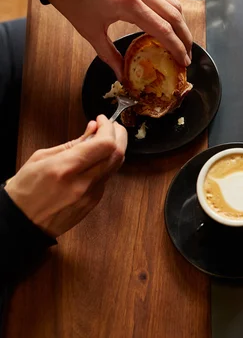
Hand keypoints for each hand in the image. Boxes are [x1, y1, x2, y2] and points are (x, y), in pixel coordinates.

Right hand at [5, 115, 126, 236]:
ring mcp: (91, 195)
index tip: (103, 120)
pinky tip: (96, 159)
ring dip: (115, 149)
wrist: (21, 223)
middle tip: (111, 126)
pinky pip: (107, 178)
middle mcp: (82, 183)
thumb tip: (93, 128)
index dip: (109, 128)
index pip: (104, 144)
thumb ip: (72, 143)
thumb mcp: (41, 158)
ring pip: (116, 166)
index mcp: (65, 168)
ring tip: (104, 139)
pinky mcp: (94, 202)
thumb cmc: (25, 189)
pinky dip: (106, 164)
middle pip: (117, 154)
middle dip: (119, 135)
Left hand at [48, 0, 192, 79]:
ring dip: (181, 24)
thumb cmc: (73, 0)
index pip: (164, 30)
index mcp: (129, 6)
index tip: (183, 62)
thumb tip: (122, 75)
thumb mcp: (90, 32)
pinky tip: (168, 24)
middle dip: (185, 38)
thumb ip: (110, 55)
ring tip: (182, 41)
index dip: (177, 48)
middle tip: (187, 55)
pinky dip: (171, 12)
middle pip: (175, 16)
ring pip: (172, 4)